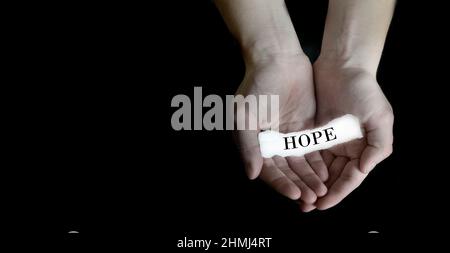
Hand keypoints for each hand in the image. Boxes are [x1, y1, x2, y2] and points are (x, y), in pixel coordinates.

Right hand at [236, 54, 327, 203]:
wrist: (276, 58)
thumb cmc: (256, 86)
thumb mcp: (244, 117)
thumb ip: (247, 146)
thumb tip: (251, 175)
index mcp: (254, 143)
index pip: (268, 170)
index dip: (280, 183)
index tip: (294, 194)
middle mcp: (271, 142)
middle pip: (286, 170)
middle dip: (298, 185)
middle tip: (312, 198)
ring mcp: (288, 135)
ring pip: (300, 162)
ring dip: (309, 177)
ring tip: (321, 190)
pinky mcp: (305, 127)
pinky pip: (311, 148)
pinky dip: (317, 161)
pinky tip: (326, 173)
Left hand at [303, 60, 393, 210]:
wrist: (343, 65)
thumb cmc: (364, 90)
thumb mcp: (380, 117)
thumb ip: (379, 145)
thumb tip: (365, 170)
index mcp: (362, 149)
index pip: (350, 178)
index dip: (338, 193)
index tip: (324, 204)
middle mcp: (345, 149)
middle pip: (332, 178)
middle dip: (320, 193)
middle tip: (305, 207)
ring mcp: (328, 141)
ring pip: (317, 169)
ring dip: (308, 183)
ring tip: (296, 197)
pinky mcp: (312, 131)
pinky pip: (305, 153)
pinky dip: (300, 166)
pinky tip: (291, 176)